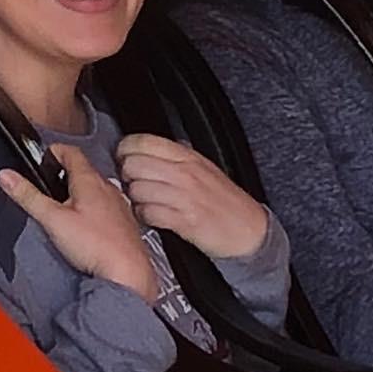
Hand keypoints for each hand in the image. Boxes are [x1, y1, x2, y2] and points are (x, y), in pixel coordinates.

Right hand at [0, 144, 156, 299]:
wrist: (128, 271)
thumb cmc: (95, 245)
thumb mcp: (53, 219)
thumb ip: (29, 196)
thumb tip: (7, 176)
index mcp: (89, 181)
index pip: (72, 152)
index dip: (55, 150)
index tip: (45, 155)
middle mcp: (108, 188)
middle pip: (84, 169)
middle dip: (65, 172)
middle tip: (49, 180)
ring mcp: (118, 203)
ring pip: (96, 188)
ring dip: (79, 190)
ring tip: (62, 203)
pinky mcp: (123, 220)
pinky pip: (106, 205)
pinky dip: (92, 206)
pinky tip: (85, 223)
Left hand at [116, 134, 268, 258]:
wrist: (248, 230)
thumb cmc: (225, 201)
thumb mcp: (204, 167)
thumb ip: (176, 157)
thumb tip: (145, 150)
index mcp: (189, 156)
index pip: (143, 142)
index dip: (125, 149)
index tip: (124, 157)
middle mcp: (185, 173)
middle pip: (133, 165)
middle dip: (127, 175)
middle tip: (133, 181)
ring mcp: (183, 197)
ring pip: (137, 190)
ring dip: (135, 198)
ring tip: (144, 201)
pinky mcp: (182, 220)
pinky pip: (147, 213)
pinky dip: (145, 216)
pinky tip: (153, 215)